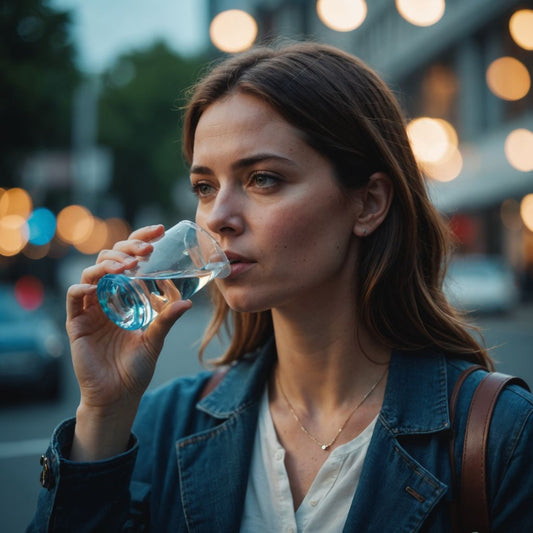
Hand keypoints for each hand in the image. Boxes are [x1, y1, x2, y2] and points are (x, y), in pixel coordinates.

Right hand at [66, 225, 191, 458]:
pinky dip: (83, 288)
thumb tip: (188, 301)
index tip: (159, 230)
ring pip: (92, 272)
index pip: (131, 259)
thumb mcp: (155, 339)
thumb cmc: (136, 367)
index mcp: (127, 294)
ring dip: (108, 265)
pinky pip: (74, 297)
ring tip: (126, 266)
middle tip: (144, 250)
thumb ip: (167, 319)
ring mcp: (91, 307)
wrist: (118, 395)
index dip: (141, 240)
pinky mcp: (77, 321)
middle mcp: (108, 296)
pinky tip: (97, 287)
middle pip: (111, 259)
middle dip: (127, 249)